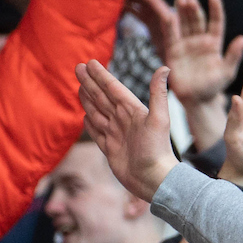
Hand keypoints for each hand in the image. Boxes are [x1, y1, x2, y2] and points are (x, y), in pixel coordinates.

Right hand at [77, 63, 181, 202]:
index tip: (90, 63)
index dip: (101, 76)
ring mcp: (116, 134)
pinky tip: (85, 117)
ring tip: (79, 87)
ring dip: (88, 99)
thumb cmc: (157, 150)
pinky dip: (90, 124)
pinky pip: (97, 132)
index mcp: (133, 110)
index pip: (113, 89)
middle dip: (90, 83)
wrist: (153, 179)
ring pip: (97, 112)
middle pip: (102, 97)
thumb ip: (158, 93)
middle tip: (78, 68)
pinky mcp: (110, 149)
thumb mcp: (159, 119)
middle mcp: (123, 120)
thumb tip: (164, 68)